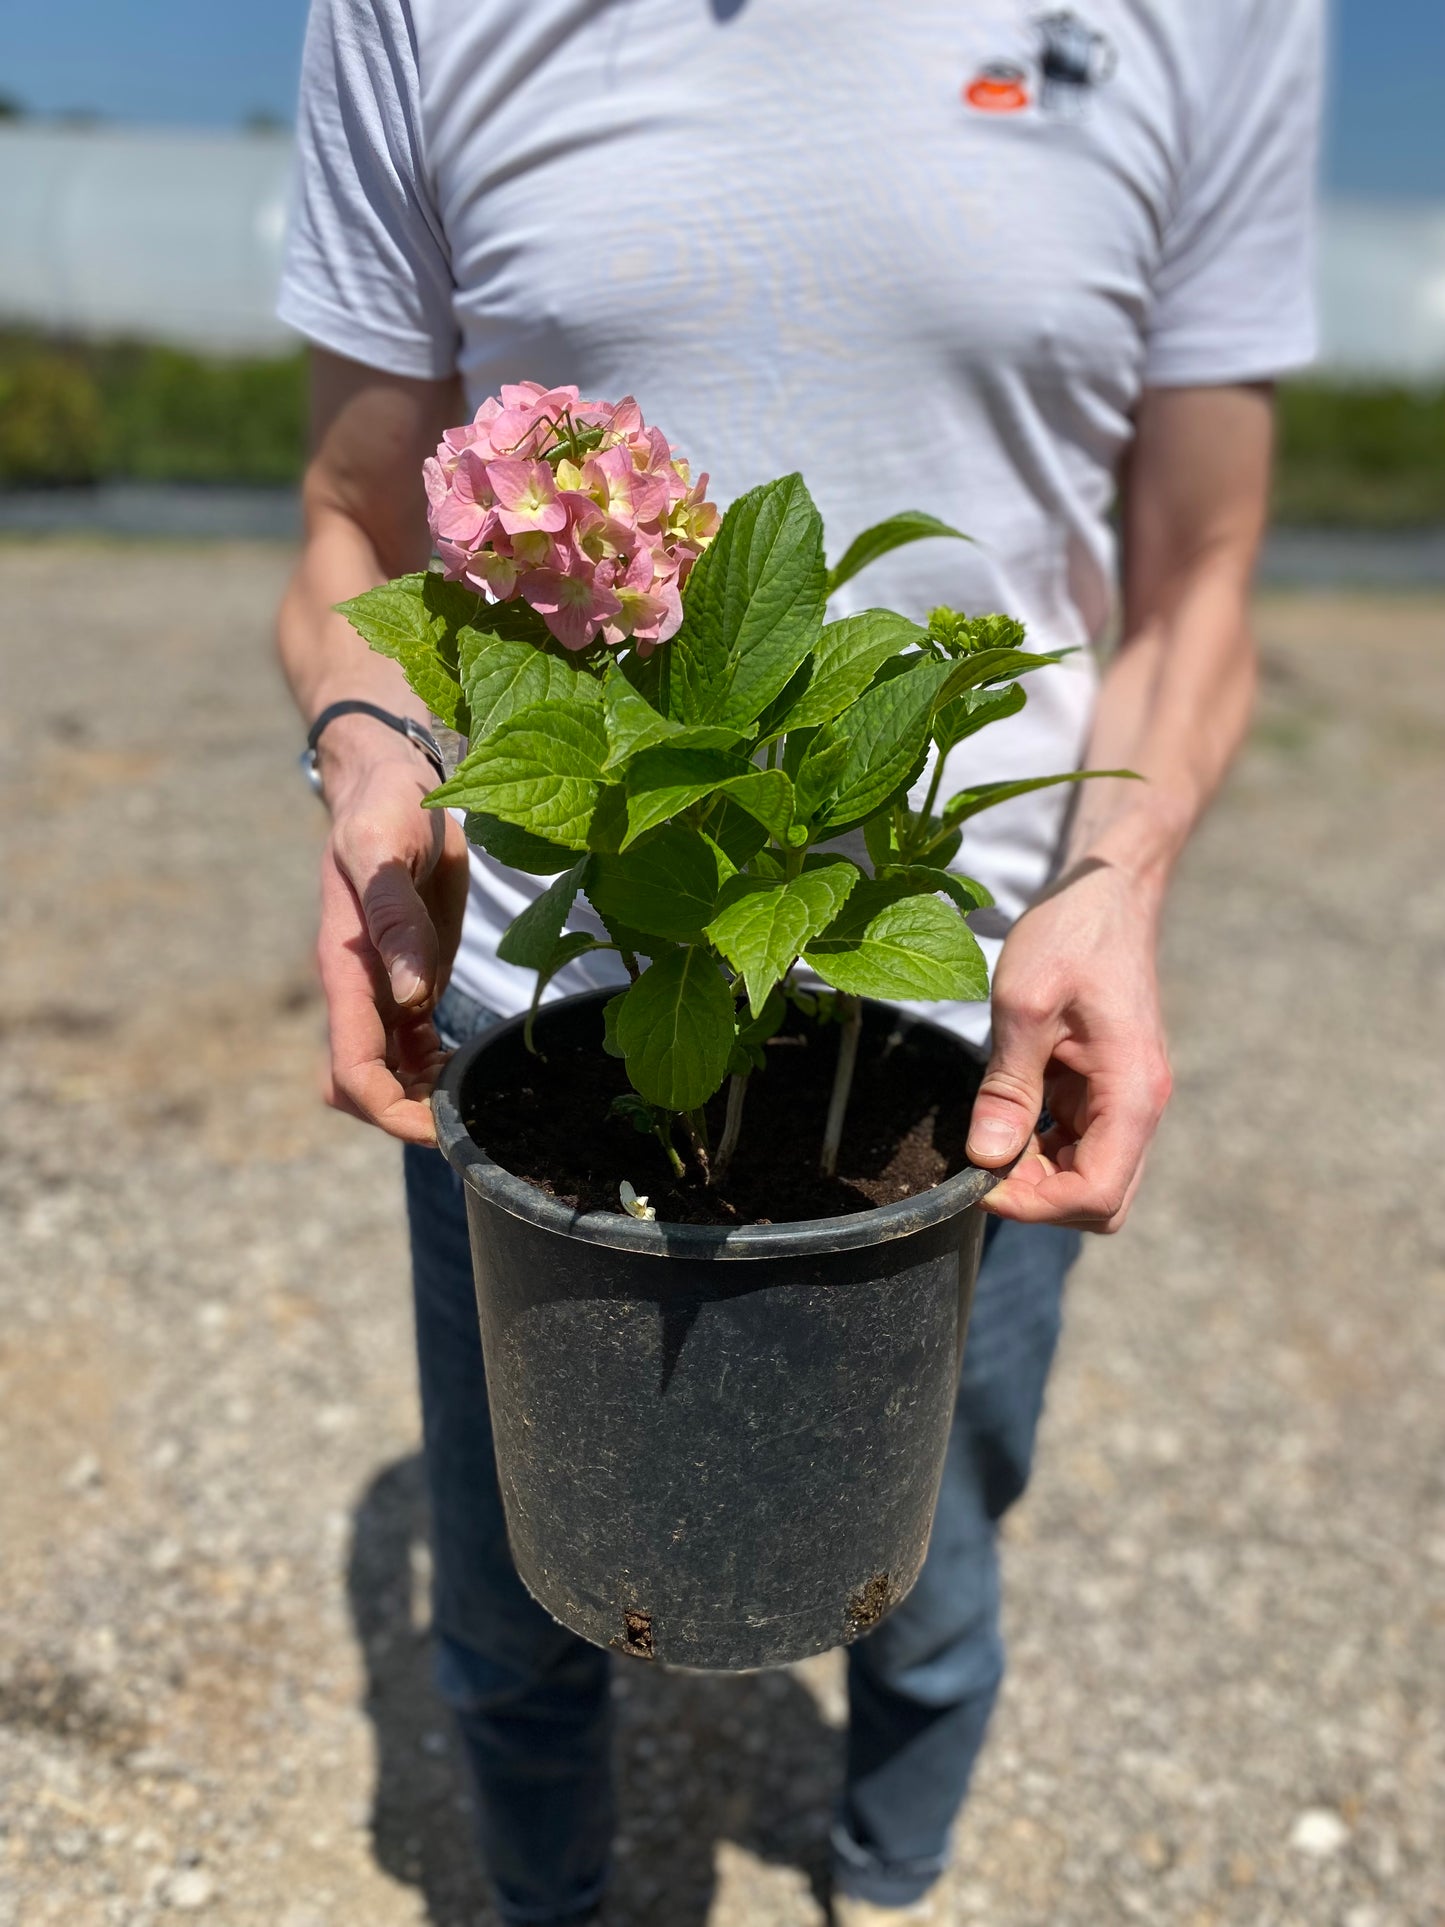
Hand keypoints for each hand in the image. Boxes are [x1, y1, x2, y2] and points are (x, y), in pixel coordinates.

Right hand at [315, 719, 470, 1143]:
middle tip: (465, 1123)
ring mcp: (383, 987)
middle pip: (361, 1084)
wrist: (393, 781)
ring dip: (423, 1096)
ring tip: (477, 1098)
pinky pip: (412, 1047)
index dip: (389, 1109)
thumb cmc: (386, 805)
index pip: (352, 1067)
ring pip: (386, 1073)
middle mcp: (360, 987)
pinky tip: (471, 1066)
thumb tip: (410, 996)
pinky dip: (436, 1069)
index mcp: (345, 966)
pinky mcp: (409, 978)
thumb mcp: (387, 847)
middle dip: (403, 1116)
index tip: (437, 1127)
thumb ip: (395, 919)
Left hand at [965, 861, 1172, 1232]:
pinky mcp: (1105, 1090)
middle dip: (1039, 1198)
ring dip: (1038, 1174)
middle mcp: (1140, 1106)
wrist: (1106, 891)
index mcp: (1132, 1091)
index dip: (1035, 1205)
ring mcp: (1125, 1100)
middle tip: (983, 1160)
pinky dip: (1041, 1147)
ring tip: (990, 1131)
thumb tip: (988, 1159)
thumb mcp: (1024, 1004)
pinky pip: (1078, 1145)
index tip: (980, 1179)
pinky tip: (1007, 1115)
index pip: (1097, 1194)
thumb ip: (1008, 1086)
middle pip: (1101, 1201)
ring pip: (1089, 1178)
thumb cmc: (1070, 934)